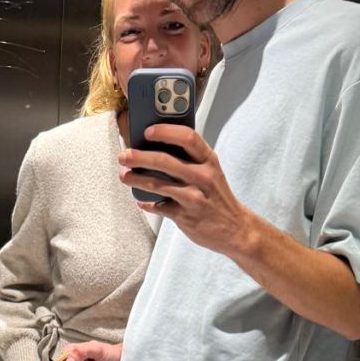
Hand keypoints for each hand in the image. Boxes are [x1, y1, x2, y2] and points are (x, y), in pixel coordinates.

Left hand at [118, 125, 255, 256]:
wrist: (235, 229)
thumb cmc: (217, 197)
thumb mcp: (211, 173)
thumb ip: (191, 160)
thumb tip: (157, 148)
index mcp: (209, 161)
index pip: (188, 138)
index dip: (165, 132)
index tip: (147, 131)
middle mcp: (203, 177)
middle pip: (165, 161)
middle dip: (140, 157)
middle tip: (124, 155)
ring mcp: (194, 198)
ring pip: (158, 185)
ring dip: (136, 179)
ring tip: (124, 175)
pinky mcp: (185, 216)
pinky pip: (159, 207)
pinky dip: (147, 203)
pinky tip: (141, 201)